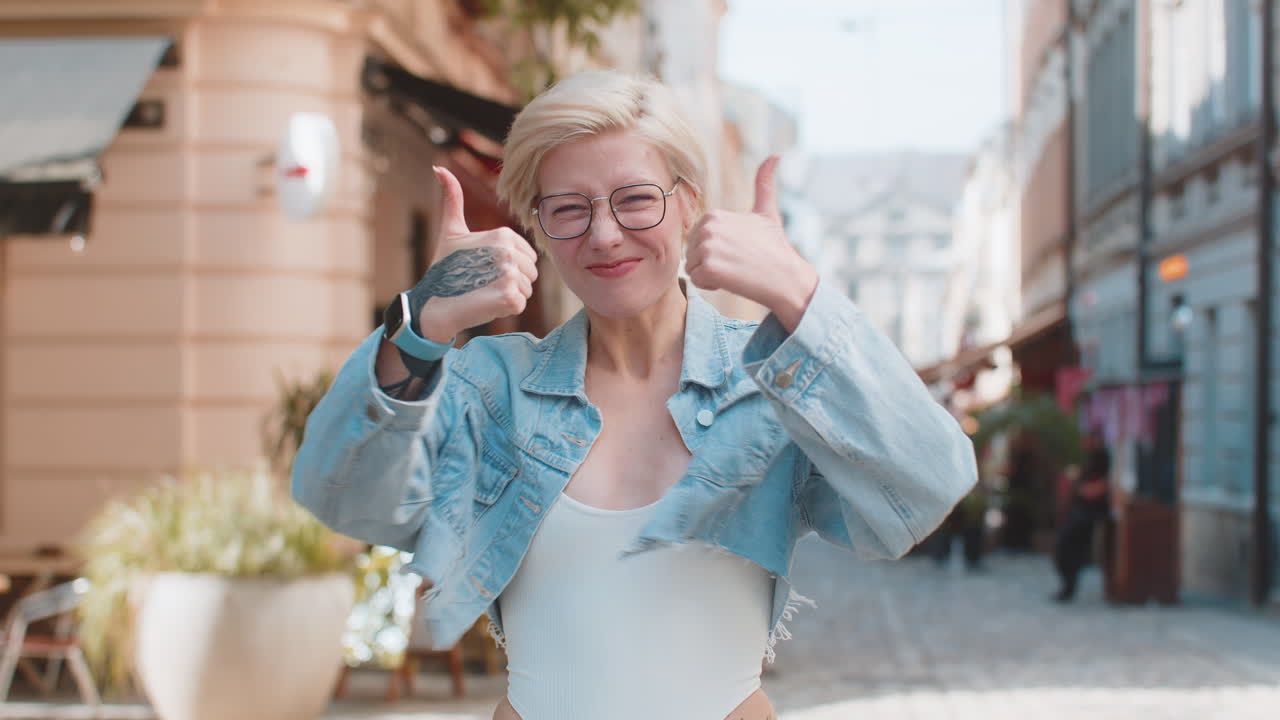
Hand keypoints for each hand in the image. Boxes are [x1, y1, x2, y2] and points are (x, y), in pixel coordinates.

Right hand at [413, 166, 538, 341]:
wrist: (433, 304)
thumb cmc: (444, 267)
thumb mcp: (450, 230)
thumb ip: (452, 199)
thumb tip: (439, 168)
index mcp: (502, 235)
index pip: (528, 256)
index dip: (510, 266)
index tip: (485, 268)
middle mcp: (508, 252)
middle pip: (531, 273)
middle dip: (512, 281)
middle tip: (484, 282)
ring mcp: (509, 275)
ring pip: (527, 289)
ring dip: (508, 295)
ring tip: (483, 292)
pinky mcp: (509, 297)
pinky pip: (520, 304)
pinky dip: (505, 308)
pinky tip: (485, 303)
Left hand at [685, 156, 817, 331]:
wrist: (786, 277)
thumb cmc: (775, 248)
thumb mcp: (767, 212)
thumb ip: (764, 184)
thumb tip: (775, 155)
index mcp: (714, 214)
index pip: (697, 240)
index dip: (715, 250)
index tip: (737, 250)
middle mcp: (708, 227)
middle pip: (691, 253)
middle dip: (709, 262)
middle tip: (737, 262)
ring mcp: (708, 246)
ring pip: (692, 267)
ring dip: (709, 274)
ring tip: (734, 270)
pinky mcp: (709, 267)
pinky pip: (696, 280)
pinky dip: (710, 285)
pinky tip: (731, 280)